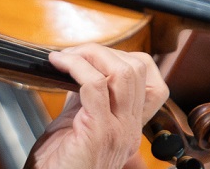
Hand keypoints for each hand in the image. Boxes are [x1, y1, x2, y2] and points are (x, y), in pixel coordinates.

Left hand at [25, 44, 167, 168]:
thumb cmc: (59, 164)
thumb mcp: (78, 124)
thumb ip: (86, 99)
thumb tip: (80, 68)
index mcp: (128, 125)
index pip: (150, 79)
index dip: (123, 58)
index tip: (92, 58)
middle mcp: (130, 128)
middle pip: (138, 69)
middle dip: (103, 51)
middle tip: (73, 54)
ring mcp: (118, 130)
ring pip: (123, 72)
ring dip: (91, 54)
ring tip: (66, 57)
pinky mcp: (99, 132)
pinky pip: (95, 84)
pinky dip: (76, 66)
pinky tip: (59, 65)